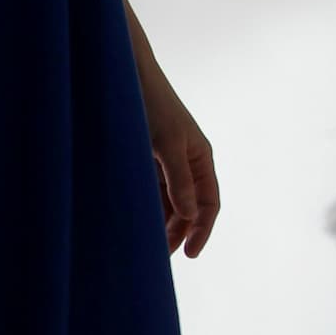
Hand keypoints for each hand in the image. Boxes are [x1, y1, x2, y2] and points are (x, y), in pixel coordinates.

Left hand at [134, 54, 219, 258]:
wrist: (125, 77)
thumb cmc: (151, 106)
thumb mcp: (167, 145)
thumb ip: (178, 181)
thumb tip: (189, 215)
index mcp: (201, 157)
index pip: (209, 203)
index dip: (202, 230)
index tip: (190, 254)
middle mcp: (186, 161)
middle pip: (189, 206)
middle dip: (179, 232)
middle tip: (162, 257)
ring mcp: (165, 160)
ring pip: (167, 201)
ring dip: (161, 222)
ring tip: (148, 246)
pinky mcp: (144, 157)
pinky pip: (150, 190)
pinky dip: (146, 207)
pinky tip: (135, 222)